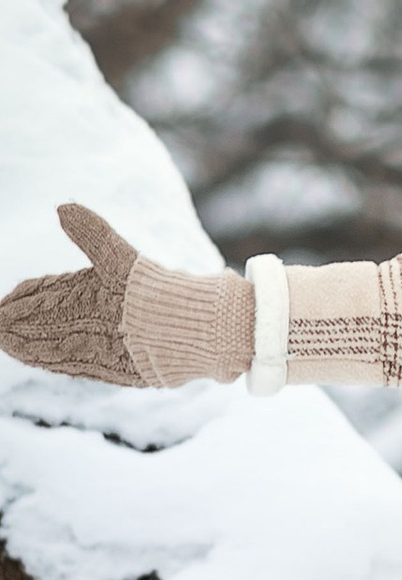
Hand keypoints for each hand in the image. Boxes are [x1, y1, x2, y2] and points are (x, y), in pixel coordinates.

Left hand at [0, 202, 252, 387]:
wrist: (203, 331)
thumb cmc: (162, 291)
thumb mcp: (124, 257)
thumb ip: (92, 233)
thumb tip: (62, 208)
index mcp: (85, 303)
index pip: (41, 302)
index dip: (18, 303)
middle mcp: (89, 331)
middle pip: (41, 331)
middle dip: (14, 329)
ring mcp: (103, 355)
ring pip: (54, 353)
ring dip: (29, 349)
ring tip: (10, 345)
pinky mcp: (120, 372)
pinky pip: (75, 368)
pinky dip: (54, 364)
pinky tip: (47, 362)